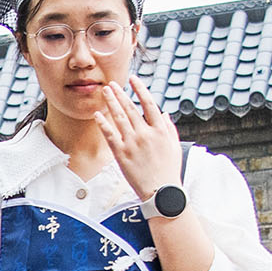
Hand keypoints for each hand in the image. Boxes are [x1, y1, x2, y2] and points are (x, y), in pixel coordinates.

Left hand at [95, 75, 183, 202]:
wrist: (161, 191)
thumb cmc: (169, 170)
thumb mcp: (174, 146)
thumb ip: (168, 128)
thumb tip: (163, 113)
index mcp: (160, 130)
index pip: (149, 103)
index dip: (140, 89)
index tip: (133, 79)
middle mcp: (146, 134)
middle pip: (130, 108)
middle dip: (120, 93)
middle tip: (111, 84)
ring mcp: (132, 143)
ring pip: (119, 118)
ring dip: (111, 102)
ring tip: (105, 92)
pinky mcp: (121, 154)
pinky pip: (110, 135)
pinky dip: (103, 123)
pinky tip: (97, 114)